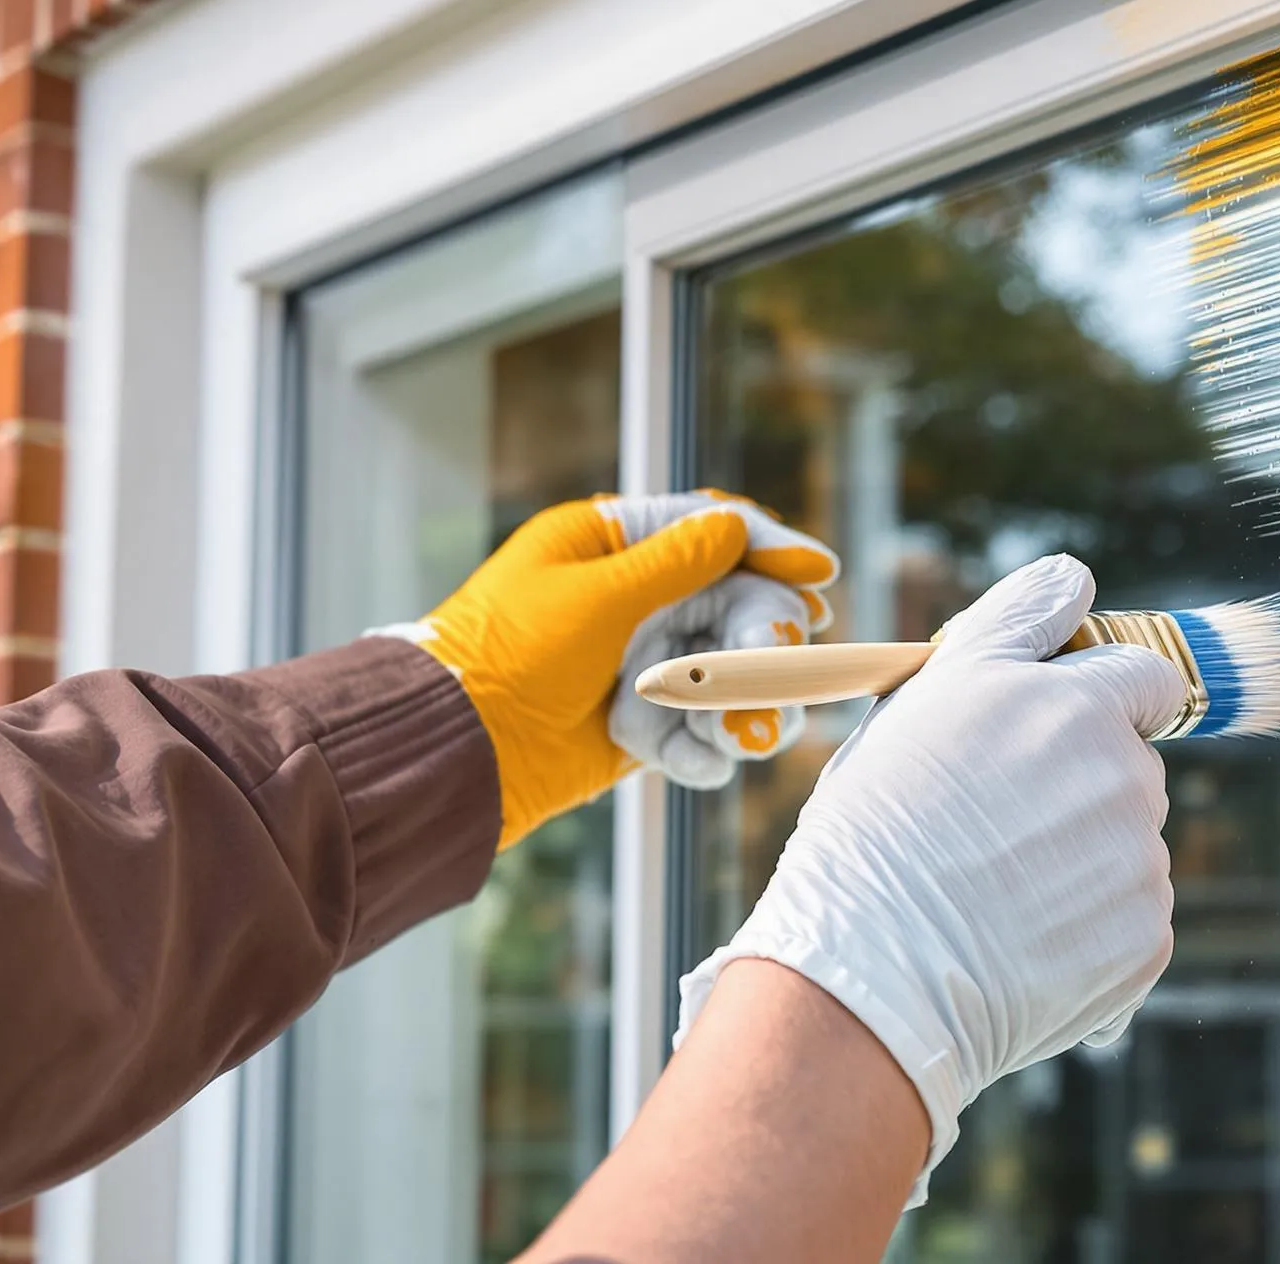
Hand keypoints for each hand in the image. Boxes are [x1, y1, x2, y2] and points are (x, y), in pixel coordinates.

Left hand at [374, 492, 837, 847]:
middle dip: (765, 640)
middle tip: (784, 664)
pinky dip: (704, 747)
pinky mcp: (643, 723)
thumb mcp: (597, 597)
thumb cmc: (510, 658)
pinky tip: (688, 756)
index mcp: (609, 544)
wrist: (459, 753)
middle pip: (735, 606)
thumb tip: (736, 524)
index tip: (820, 573)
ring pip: (730, 672)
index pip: (707, 530)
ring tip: (744, 732)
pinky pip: (701, 730)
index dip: (769, 548)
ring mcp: (641, 662)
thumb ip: (675, 562)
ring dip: (747, 702)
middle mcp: (633, 599)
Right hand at [671, 553, 1182, 1199]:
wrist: (869, 979)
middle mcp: (1122, 773)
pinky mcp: (1145, 939)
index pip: (1145, 675)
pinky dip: (1084, 930)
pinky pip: (1128, 918)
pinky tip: (1014, 944)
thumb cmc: (875, 829)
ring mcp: (1140, 862)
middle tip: (991, 826)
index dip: (1101, 698)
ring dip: (1080, 856)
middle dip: (1078, 782)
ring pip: (1127, 842)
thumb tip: (1075, 581)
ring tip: (990, 893)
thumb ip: (1013, 625)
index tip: (1051, 733)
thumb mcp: (926, 694)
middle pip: (1130, 763)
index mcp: (1076, 702)